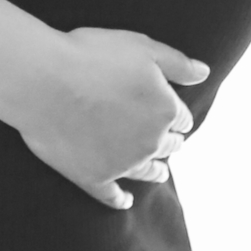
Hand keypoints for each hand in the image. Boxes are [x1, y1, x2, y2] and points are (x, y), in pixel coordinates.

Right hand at [19, 27, 209, 209]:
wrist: (45, 79)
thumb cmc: (92, 54)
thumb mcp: (142, 48)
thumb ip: (178, 63)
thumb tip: (205, 73)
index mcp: (164, 110)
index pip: (180, 118)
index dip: (177, 114)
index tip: (172, 113)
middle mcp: (149, 141)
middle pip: (167, 145)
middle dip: (170, 142)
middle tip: (169, 142)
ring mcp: (122, 163)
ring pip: (147, 171)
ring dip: (156, 171)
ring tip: (161, 173)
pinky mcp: (93, 177)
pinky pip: (111, 196)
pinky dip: (120, 200)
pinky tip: (125, 202)